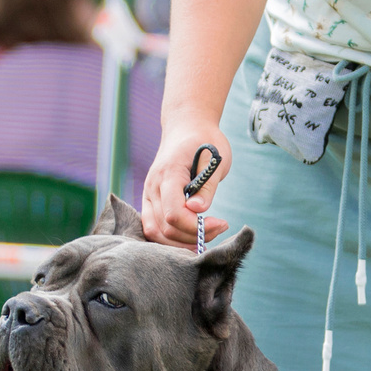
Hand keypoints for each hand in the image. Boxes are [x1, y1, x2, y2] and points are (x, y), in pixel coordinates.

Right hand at [141, 118, 232, 249]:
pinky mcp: (150, 201)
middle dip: (193, 236)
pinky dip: (170, 238)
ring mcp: (148, 194)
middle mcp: (152, 186)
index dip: (197, 226)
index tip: (222, 222)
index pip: (174, 214)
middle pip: (165, 228)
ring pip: (155, 232)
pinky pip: (152, 227)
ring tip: (206, 235)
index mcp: (168, 174)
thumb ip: (207, 186)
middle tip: (219, 228)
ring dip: (181, 242)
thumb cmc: (205, 141)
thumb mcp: (215, 159)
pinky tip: (190, 236)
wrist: (186, 127)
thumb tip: (197, 210)